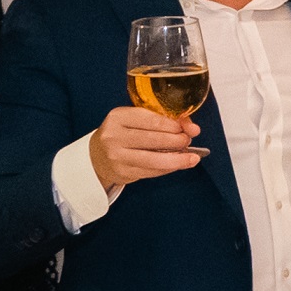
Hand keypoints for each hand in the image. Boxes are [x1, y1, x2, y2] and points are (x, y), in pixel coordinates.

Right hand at [85, 101, 204, 190]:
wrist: (97, 156)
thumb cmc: (122, 134)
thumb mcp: (135, 120)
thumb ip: (161, 119)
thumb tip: (192, 127)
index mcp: (118, 117)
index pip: (151, 120)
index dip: (173, 125)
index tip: (188, 128)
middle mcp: (114, 136)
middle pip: (154, 139)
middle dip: (177, 140)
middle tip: (188, 140)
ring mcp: (117, 157)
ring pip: (154, 160)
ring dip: (178, 159)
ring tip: (192, 157)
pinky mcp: (123, 173)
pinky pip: (151, 172)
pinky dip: (168, 168)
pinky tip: (178, 164)